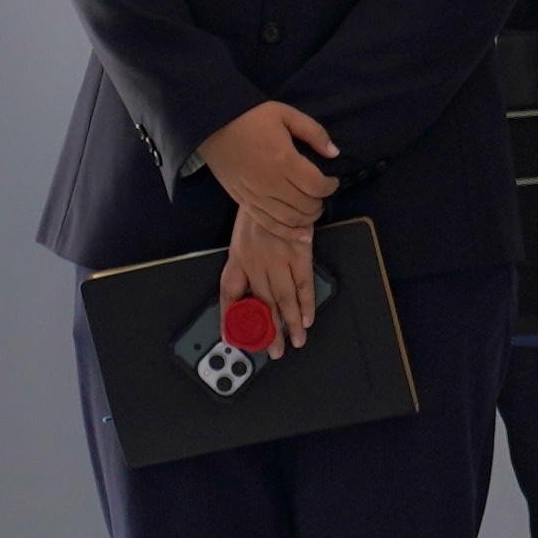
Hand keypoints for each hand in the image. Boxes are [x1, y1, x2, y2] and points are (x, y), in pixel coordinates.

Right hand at [197, 101, 338, 234]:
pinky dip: (287, 232)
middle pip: (305, 205)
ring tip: (313, 210)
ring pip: (289, 218)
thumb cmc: (252, 117)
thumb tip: (334, 153)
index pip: (317, 185)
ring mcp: (256, 195)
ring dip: (307, 219)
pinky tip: (302, 234)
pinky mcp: (244, 202)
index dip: (330, 186)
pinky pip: (268, 224)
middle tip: (322, 196)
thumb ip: (314, 133)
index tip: (332, 181)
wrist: (213, 125)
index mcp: (284, 160)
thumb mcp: (287, 115)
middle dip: (320, 203)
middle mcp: (271, 182)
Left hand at [223, 201, 325, 345]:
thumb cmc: (259, 215)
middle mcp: (256, 261)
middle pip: (262, 304)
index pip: (230, 294)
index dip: (230, 319)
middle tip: (274, 351)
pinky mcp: (299, 251)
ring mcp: (279, 257)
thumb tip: (242, 301)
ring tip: (295, 341)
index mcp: (238, 258)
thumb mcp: (240, 241)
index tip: (235, 338)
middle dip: (269, 331)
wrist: (276, 187)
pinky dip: (307, 301)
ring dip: (291, 322)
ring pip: (285, 297)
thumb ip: (241, 269)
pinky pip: (304, 282)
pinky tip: (308, 317)